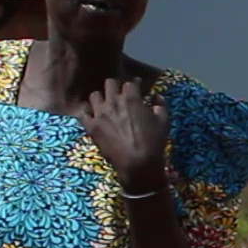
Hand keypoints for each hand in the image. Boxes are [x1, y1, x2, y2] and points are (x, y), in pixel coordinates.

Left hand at [82, 78, 169, 194]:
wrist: (138, 164)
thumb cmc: (154, 142)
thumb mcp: (163, 122)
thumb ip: (160, 105)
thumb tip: (156, 96)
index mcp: (131, 98)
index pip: (130, 82)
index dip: (134, 84)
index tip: (137, 87)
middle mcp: (113, 101)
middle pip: (110, 83)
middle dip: (116, 86)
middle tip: (120, 94)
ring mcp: (99, 114)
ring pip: (94, 95)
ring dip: (101, 97)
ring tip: (106, 104)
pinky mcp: (91, 127)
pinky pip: (84, 113)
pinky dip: (88, 113)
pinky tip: (94, 116)